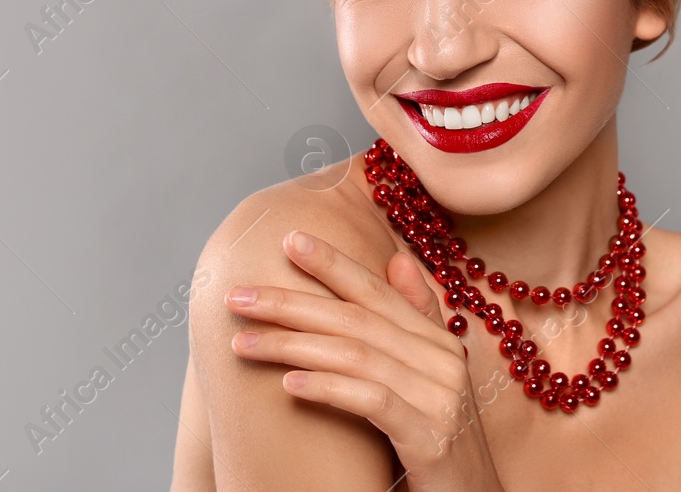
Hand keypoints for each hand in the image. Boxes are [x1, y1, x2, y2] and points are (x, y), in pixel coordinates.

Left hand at [226, 230, 506, 491]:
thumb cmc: (438, 439)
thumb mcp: (428, 377)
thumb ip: (416, 318)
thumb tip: (397, 258)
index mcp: (437, 341)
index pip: (376, 290)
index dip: (333, 263)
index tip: (288, 241)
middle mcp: (442, 360)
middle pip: (355, 319)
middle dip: (291, 303)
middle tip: (238, 296)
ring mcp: (440, 398)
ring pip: (356, 356)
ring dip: (292, 346)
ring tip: (243, 343)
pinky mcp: (431, 438)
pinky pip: (372, 402)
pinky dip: (328, 389)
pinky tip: (288, 385)